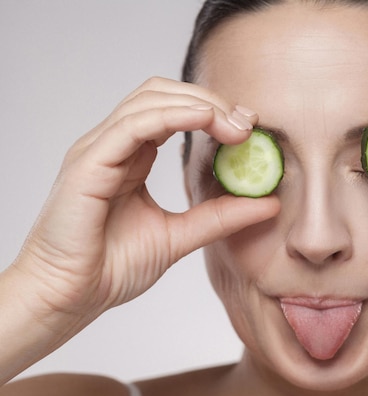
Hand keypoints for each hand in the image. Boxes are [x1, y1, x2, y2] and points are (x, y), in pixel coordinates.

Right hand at [12, 77, 279, 320]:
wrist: (69, 299)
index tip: (250, 127)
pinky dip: (173, 116)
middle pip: (163, 95)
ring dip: (199, 104)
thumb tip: (269, 203)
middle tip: (248, 123)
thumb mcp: (181, 236)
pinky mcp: (89, 163)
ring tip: (235, 125)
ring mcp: (99, 150)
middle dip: (211, 100)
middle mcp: (114, 145)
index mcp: (131, 157)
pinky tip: (205, 120)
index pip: (173, 111)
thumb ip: (220, 216)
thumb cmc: (111, 268)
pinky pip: (134, 125)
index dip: (213, 110)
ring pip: (150, 100)